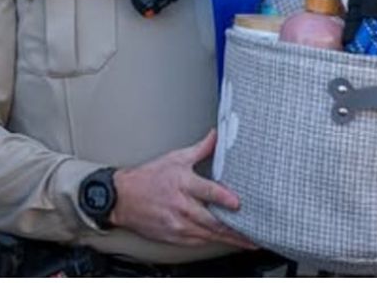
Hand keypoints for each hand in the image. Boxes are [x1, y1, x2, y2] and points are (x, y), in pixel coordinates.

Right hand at [110, 129, 257, 249]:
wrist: (121, 198)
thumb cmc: (148, 178)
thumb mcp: (174, 158)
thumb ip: (200, 149)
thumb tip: (217, 135)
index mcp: (181, 183)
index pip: (206, 191)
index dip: (223, 197)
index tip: (238, 203)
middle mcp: (180, 205)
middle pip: (212, 220)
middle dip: (235, 227)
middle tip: (256, 231)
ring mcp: (177, 224)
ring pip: (209, 234)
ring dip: (230, 239)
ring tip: (249, 241)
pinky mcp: (174, 236)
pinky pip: (199, 241)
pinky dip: (214, 241)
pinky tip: (228, 241)